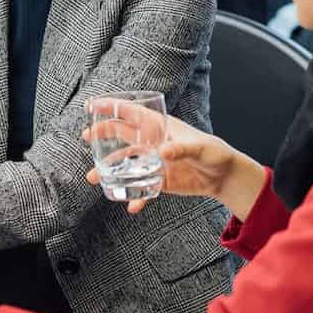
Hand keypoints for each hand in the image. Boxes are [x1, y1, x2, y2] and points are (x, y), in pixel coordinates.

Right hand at [83, 111, 263, 218]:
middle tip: (87, 138)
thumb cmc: (215, 153)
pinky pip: (141, 188)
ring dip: (110, 169)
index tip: (92, 106)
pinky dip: (135, 197)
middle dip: (103, 134)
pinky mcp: (159, 181)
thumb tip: (163, 152)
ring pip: (126, 163)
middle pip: (122, 134)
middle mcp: (154, 142)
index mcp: (161, 127)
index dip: (112, 107)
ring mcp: (155, 162)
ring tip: (94, 178)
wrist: (225, 177)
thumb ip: (182, 148)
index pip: (133, 113)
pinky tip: (130, 206)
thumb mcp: (201, 148)